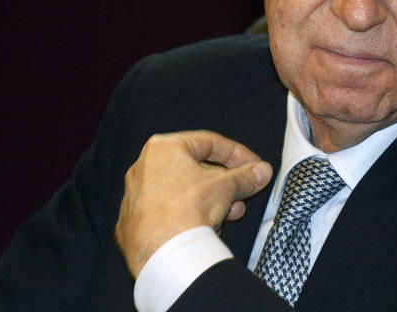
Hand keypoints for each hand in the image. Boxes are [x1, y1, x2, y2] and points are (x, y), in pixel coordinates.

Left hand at [115, 130, 272, 277]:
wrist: (162, 253)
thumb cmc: (189, 207)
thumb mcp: (226, 186)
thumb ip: (246, 176)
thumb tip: (263, 172)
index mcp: (163, 147)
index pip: (210, 143)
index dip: (238, 155)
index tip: (255, 167)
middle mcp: (143, 167)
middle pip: (196, 169)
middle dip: (226, 183)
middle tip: (245, 192)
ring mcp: (136, 197)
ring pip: (184, 192)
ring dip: (213, 200)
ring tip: (232, 213)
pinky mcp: (133, 223)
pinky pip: (170, 212)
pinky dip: (191, 215)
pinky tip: (208, 227)